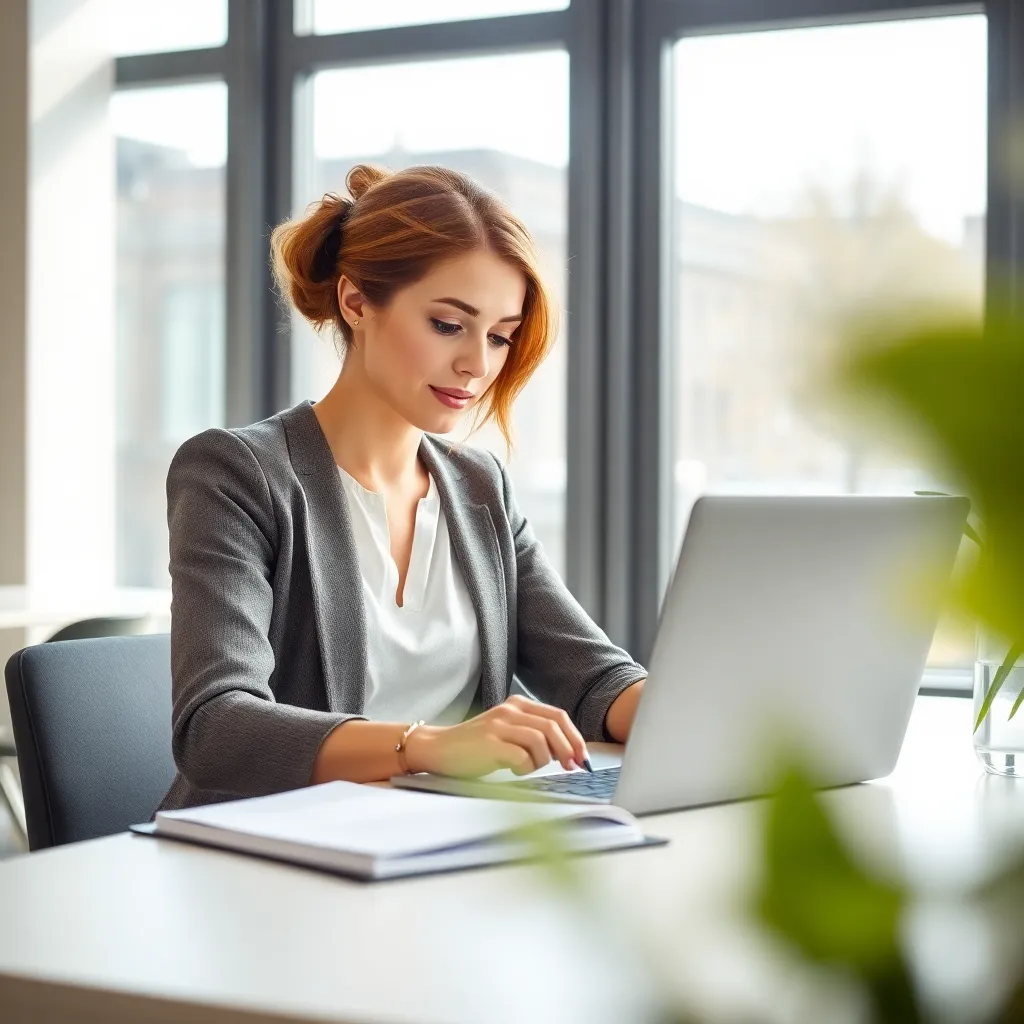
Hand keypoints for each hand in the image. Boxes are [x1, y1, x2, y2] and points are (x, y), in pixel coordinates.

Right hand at [403, 695, 588, 777]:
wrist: (438, 748)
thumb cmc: (475, 746)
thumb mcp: (508, 733)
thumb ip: (534, 736)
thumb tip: (567, 753)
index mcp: (518, 705)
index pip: (558, 716)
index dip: (575, 737)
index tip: (582, 757)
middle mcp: (510, 710)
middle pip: (553, 726)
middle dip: (567, 750)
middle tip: (570, 767)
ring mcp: (499, 725)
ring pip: (540, 741)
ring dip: (542, 761)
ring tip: (527, 768)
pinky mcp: (489, 743)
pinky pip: (521, 757)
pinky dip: (525, 768)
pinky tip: (514, 771)